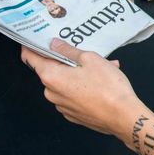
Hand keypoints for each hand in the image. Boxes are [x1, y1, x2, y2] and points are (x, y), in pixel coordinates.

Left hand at [20, 39, 143, 144]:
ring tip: (102, 67)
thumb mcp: (89, 58)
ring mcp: (62, 106)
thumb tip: (54, 44)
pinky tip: (102, 83)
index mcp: (51, 77)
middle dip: (66, 60)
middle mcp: (52, 93)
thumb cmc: (107, 87)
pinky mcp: (73, 114)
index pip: (30, 57)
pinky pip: (73, 95)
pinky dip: (83, 87)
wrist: (123, 116)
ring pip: (65, 83)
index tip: (34, 37)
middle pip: (51, 70)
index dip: (30, 45)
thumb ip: (68, 50)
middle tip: (83, 52)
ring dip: (78, 74)